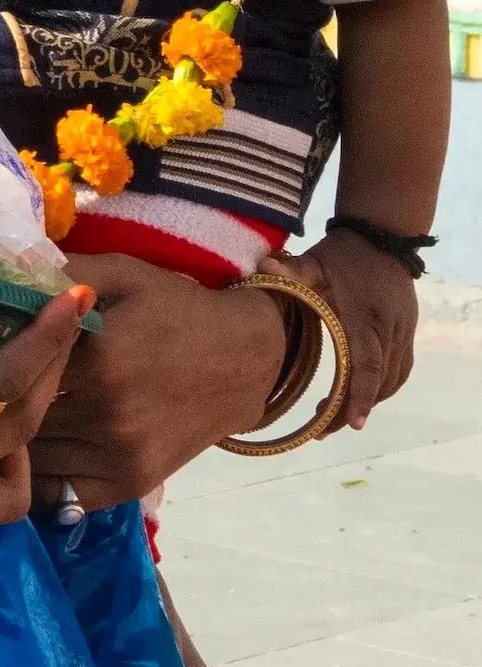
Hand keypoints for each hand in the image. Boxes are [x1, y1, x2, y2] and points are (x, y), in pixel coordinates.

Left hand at [30, 253, 287, 509]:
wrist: (243, 358)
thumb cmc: (175, 308)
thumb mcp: (121, 274)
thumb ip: (62, 274)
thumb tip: (2, 270)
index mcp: (100, 360)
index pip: (18, 372)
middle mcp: (108, 416)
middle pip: (21, 419)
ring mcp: (121, 456)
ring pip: (36, 460)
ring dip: (12, 443)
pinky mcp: (131, 483)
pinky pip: (62, 494)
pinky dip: (39, 477)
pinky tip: (28, 455)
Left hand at [263, 232, 417, 430]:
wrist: (383, 235)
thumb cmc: (341, 253)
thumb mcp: (314, 259)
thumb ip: (290, 269)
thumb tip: (260, 266)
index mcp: (365, 317)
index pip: (366, 364)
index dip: (359, 395)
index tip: (352, 424)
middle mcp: (389, 330)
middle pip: (379, 382)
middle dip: (355, 409)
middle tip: (324, 431)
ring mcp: (403, 332)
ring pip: (393, 380)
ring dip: (369, 401)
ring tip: (336, 417)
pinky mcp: (407, 331)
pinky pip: (401, 369)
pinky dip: (383, 387)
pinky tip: (362, 395)